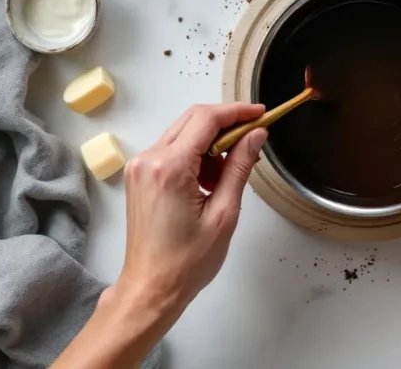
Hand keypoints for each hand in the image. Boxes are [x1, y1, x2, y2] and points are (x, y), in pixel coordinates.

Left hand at [114, 103, 267, 311]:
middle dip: (226, 123)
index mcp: (170, 168)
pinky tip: (211, 180)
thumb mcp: (225, 213)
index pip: (206, 120)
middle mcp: (149, 159)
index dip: (237, 112)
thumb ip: (239, 167)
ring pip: (183, 133)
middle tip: (254, 136)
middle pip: (192, 119)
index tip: (261, 114)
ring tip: (231, 172)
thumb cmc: (188, 260)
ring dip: (211, 142)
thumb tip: (256, 135)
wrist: (151, 287)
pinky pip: (172, 149)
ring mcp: (140, 167)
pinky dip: (195, 155)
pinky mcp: (139, 176)